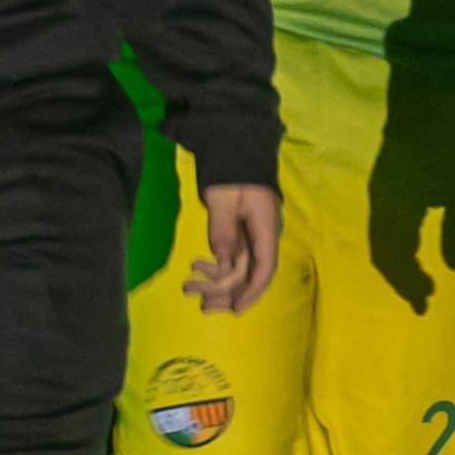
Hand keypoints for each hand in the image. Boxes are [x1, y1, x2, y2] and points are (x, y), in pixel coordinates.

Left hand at [187, 179, 280, 316]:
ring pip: (237, 268)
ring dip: (215, 281)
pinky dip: (214, 265)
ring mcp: (251, 234)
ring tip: (189, 288)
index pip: (264, 267)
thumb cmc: (230, 168)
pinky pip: (230, 256)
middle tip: (201, 306)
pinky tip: (195, 267)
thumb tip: (222, 261)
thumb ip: (222, 229)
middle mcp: (262, 235)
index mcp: (265, 226)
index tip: (235, 309)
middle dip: (226, 292)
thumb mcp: (222, 196)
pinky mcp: (240, 232)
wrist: (232, 145)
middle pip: (249, 273)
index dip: (251, 291)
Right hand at [364, 74, 454, 311]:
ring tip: (418, 277)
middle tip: (423, 297)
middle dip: (402, 279)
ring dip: (397, 262)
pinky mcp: (385, 180)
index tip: (426, 304)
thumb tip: (452, 268)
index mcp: (396, 210)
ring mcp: (380, 190)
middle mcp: (381, 204)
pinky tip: (411, 244)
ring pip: (380, 238)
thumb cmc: (451, 144)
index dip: (409, 285)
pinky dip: (394, 244)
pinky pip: (382, 223)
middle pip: (382, 253)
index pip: (396, 259)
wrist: (430, 95)